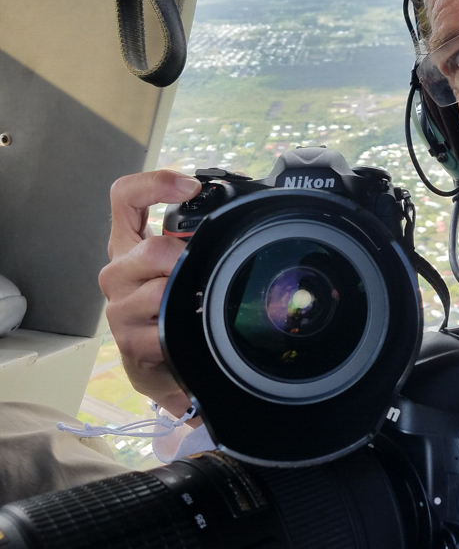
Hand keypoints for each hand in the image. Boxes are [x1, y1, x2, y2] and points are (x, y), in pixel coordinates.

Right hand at [98, 170, 202, 420]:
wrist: (160, 364)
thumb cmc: (175, 305)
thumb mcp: (181, 264)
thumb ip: (199, 237)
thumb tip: (250, 210)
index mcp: (128, 245)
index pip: (125, 196)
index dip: (155, 183)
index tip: (191, 187)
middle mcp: (117, 271)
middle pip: (153, 247)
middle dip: (190, 260)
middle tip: (208, 275)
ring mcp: (118, 307)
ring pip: (160, 290)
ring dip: (189, 299)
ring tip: (200, 308)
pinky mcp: (129, 341)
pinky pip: (163, 329)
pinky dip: (185, 331)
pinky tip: (191, 333)